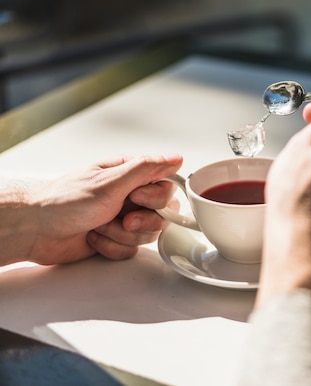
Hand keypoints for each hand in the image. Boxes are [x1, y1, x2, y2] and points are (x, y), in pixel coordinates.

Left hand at [1, 154, 182, 264]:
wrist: (36, 231)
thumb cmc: (65, 202)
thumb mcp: (111, 182)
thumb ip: (147, 169)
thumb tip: (176, 158)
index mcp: (128, 174)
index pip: (165, 185)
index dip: (155, 198)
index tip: (135, 198)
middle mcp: (128, 195)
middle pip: (161, 213)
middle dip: (140, 220)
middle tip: (120, 218)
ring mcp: (123, 218)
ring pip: (147, 233)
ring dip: (122, 234)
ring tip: (99, 226)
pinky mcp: (116, 239)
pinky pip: (132, 249)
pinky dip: (113, 247)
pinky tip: (94, 238)